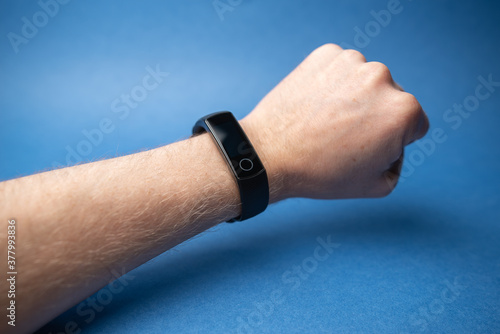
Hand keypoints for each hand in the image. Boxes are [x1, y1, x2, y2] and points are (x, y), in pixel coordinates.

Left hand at [241, 43, 428, 200]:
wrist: (270, 154)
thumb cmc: (321, 173)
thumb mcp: (376, 185)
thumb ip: (399, 161)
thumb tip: (393, 142)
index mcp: (403, 110)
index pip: (414, 123)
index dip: (393, 141)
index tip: (367, 147)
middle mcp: (382, 78)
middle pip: (389, 99)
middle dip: (373, 115)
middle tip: (342, 135)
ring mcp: (352, 62)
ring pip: (363, 82)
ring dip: (352, 96)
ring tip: (325, 120)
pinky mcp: (326, 53)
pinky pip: (339, 69)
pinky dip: (331, 82)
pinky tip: (315, 103)